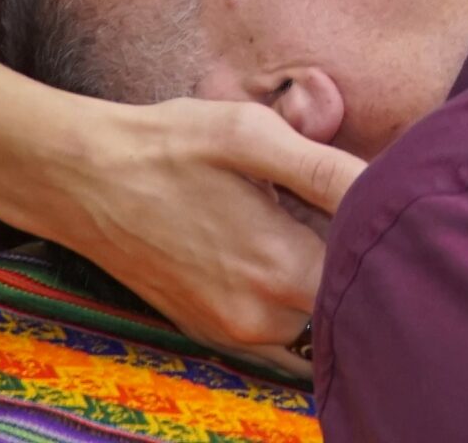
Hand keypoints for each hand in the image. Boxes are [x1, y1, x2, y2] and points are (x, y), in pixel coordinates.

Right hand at [28, 95, 365, 363]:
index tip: (376, 195)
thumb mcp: (251, 135)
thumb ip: (324, 169)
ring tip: (290, 216)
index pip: (365, 270)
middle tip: (326, 200)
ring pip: (305, 315)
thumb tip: (384, 184)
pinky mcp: (206, 330)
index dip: (377, 232)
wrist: (83, 180)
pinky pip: (268, 322)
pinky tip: (257, 237)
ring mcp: (229, 333)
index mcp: (279, 270)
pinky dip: (277, 288)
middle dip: (345, 253)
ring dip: (311, 273)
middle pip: (338, 299)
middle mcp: (259, 320)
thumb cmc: (169, 146)